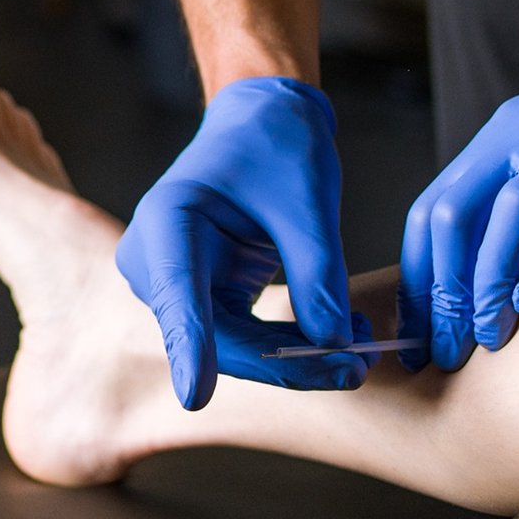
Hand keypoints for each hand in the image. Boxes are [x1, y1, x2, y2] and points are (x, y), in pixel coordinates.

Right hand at [117, 77, 367, 409]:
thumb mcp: (308, 201)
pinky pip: (244, 337)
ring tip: (361, 354)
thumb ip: (319, 272)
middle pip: (214, 335)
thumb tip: (335, 343)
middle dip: (283, 361)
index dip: (190, 347)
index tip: (195, 397)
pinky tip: (341, 340)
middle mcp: (157, 259)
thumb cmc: (276, 143)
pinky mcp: (201, 297)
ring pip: (232, 347)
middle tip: (355, 370)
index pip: (179, 293)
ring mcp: (175, 284)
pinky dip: (291, 343)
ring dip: (294, 358)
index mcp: (168, 219)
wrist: (260, 121)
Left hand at [399, 0, 518, 371]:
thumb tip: (488, 284)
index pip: (431, 212)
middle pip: (454, 217)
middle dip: (444, 291)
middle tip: (444, 350)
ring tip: (488, 340)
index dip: (418, 280)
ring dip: (488, 285)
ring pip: (505, 216)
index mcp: (501, 137)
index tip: (414, 338)